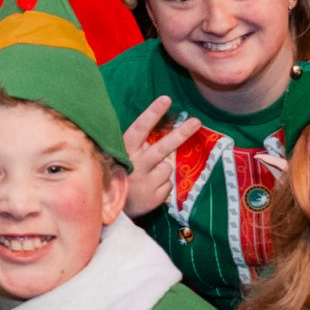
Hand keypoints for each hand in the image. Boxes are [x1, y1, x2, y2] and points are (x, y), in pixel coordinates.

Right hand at [121, 96, 195, 219]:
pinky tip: (149, 190)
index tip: (166, 99)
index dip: (152, 114)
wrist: (112, 210)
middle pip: (162, 148)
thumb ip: (138, 145)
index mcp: (124, 151)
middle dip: (181, 134)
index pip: (139, 129)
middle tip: (197, 121)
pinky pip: (168, 184)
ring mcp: (145, 183)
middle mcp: (134, 166)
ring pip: (167, 167)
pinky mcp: (154, 197)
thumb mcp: (122, 157)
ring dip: (161, 171)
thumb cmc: (119, 175)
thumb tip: (160, 129)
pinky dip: (161, 186)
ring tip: (146, 178)